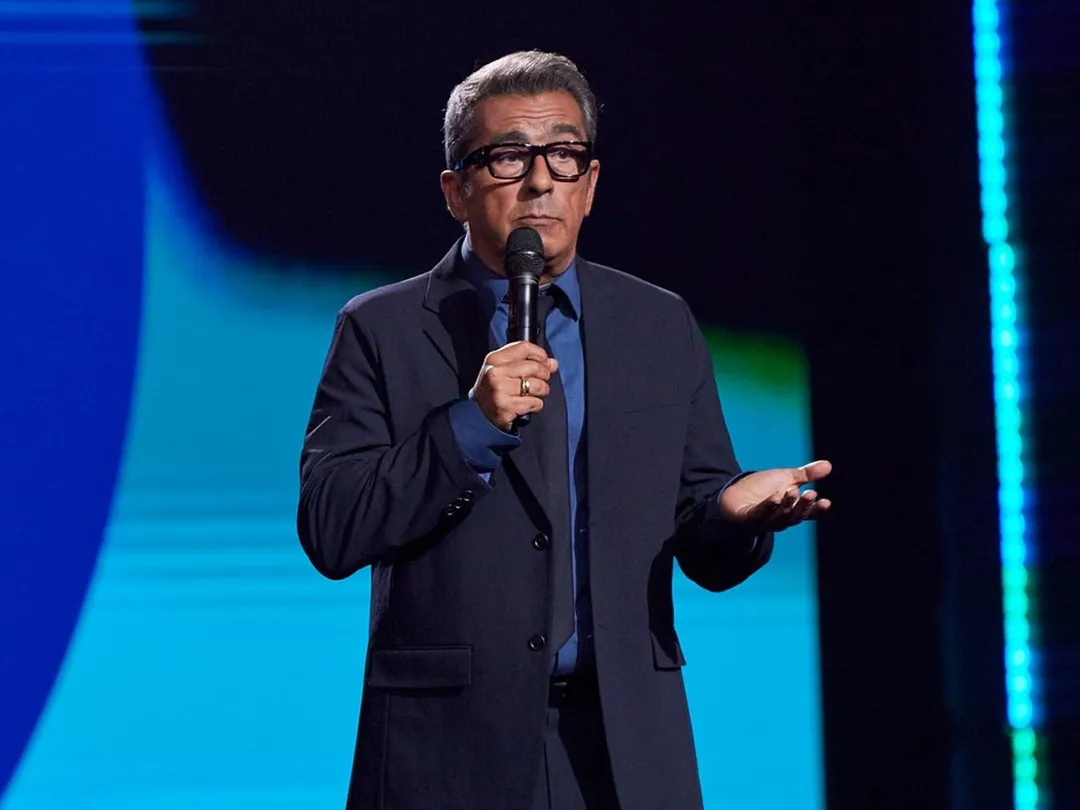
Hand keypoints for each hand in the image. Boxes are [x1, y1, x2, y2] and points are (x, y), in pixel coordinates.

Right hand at [470, 341, 558, 431]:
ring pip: (537, 385)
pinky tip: (528, 405)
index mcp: (494, 359)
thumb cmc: (494, 390)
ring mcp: (499, 389)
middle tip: (542, 382)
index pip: (524, 347)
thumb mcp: (504, 370)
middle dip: (544, 375)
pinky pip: (534, 402)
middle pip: (534, 367)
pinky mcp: (505, 406)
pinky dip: (536, 405)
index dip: (540, 354)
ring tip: (535, 394)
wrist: (477, 414)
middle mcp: (495, 373)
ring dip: (542, 391)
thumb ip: (527, 363)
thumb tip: (553, 363)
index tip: (545, 362)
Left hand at [718, 460, 832, 531]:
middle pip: (794, 515)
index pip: (807, 513)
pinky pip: (759, 515)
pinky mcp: (747, 519)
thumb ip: (806, 474)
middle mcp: (779, 519)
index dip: (816, 509)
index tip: (826, 502)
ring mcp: (763, 521)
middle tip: (810, 494)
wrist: (735, 495)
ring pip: (779, 517)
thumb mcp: (786, 479)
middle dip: (803, 505)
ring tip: (792, 491)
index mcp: (791, 511)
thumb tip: (828, 465)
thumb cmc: (763, 488)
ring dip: (787, 505)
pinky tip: (774, 498)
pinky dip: (767, 508)